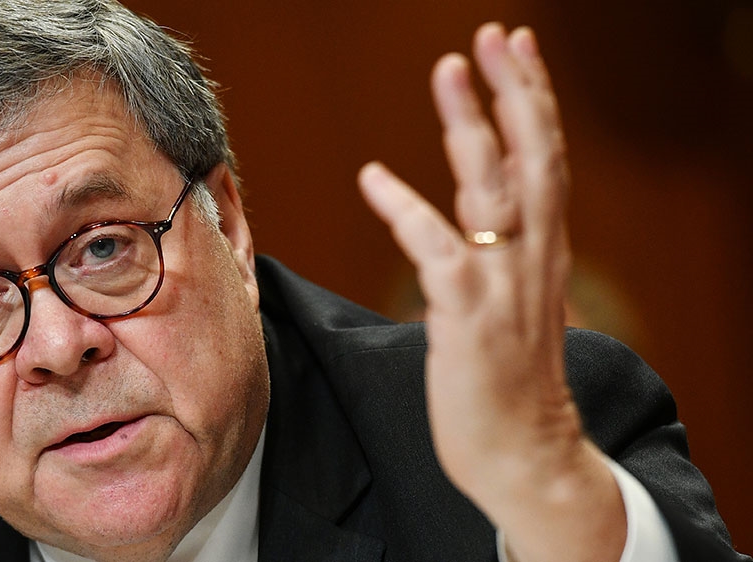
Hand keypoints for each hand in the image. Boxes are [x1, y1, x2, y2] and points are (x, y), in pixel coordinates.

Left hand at [359, 23, 624, 561]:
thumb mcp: (514, 306)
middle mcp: (532, 260)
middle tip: (492, 35)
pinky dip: (406, 209)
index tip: (515, 48)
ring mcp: (503, 287)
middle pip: (533, 158)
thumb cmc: (511, 381)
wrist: (525, 454)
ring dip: (471, 126)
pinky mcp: (468, 319)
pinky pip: (435, 250)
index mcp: (543, 253)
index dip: (532, 101)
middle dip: (515, 91)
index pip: (545, 161)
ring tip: (450, 70)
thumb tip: (477, 221)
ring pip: (494, 190)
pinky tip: (373, 176)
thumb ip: (501, 256)